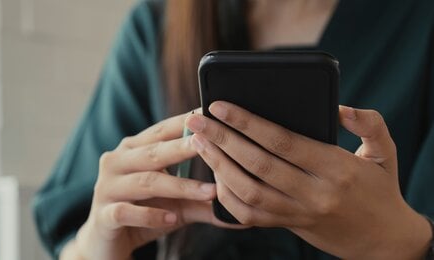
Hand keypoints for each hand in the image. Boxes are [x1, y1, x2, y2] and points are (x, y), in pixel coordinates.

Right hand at [64, 112, 243, 259]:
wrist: (105, 245)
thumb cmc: (143, 215)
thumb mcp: (176, 205)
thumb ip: (203, 199)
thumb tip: (242, 204)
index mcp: (132, 150)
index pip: (161, 131)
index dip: (185, 123)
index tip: (213, 116)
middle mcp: (116, 163)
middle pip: (154, 153)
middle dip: (184, 147)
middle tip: (213, 144)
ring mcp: (106, 188)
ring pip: (145, 182)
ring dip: (179, 186)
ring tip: (208, 191)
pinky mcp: (103, 215)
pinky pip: (127, 212)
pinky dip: (150, 215)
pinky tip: (172, 219)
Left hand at [185, 101, 431, 258]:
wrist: (382, 239)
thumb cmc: (380, 188)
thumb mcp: (385, 151)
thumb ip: (368, 123)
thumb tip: (338, 106)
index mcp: (337, 169)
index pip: (283, 142)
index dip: (247, 123)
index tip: (221, 106)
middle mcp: (315, 193)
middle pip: (258, 164)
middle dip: (222, 139)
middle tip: (196, 120)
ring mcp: (298, 213)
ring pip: (248, 191)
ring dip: (218, 165)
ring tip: (199, 142)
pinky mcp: (287, 226)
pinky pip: (248, 214)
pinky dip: (226, 195)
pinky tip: (214, 173)